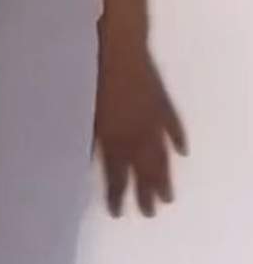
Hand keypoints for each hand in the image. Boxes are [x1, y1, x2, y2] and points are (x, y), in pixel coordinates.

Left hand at [94, 42, 187, 216]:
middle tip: (151, 213)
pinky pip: (173, 128)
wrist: (117, 49)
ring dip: (165, 177)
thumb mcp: (81, 116)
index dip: (117, 197)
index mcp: (114, 141)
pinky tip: (182, 153)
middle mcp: (137, 136)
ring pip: (162, 156)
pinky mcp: (162, 103)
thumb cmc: (90, 80)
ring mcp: (153, 120)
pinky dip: (178, 141)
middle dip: (146, 194)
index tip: (117, 213)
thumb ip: (86, 141)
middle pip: (144, 172)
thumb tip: (85, 162)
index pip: (117, 177)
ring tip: (168, 197)